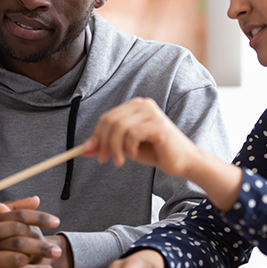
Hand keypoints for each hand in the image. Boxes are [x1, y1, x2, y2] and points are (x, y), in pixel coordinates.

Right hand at [0, 196, 69, 267]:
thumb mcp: (5, 218)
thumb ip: (19, 208)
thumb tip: (35, 200)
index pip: (19, 216)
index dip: (39, 218)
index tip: (55, 222)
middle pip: (19, 240)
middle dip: (39, 246)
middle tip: (56, 251)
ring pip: (16, 259)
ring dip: (36, 266)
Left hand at [82, 98, 243, 211]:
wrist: (183, 163)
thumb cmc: (155, 153)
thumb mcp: (125, 149)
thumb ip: (106, 145)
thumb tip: (83, 149)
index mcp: (135, 106)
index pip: (107, 117)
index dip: (97, 135)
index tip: (93, 153)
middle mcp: (143, 104)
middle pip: (110, 120)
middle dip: (103, 143)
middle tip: (104, 160)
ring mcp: (151, 112)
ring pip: (119, 128)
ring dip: (115, 148)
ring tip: (120, 161)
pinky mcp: (158, 124)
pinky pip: (132, 134)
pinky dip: (129, 148)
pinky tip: (135, 155)